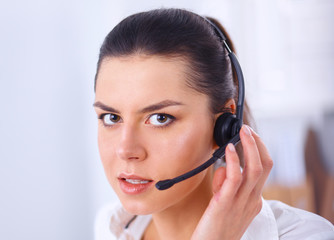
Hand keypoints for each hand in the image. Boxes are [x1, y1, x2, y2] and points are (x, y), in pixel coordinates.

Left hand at [191, 125, 272, 239]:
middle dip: (258, 144)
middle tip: (247, 129)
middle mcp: (251, 200)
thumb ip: (227, 185)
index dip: (259, 150)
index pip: (264, 170)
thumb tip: (224, 167)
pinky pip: (234, 178)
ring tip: (243, 132)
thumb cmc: (217, 226)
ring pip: (254, 169)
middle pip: (265, 166)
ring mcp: (240, 202)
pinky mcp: (224, 203)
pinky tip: (230, 149)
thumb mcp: (228, 204)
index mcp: (253, 200)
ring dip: (250, 146)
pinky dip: (234, 160)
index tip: (250, 137)